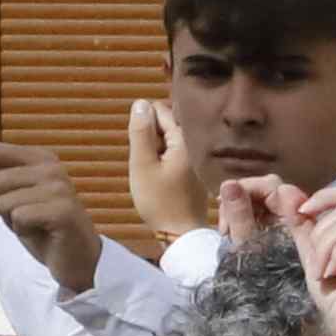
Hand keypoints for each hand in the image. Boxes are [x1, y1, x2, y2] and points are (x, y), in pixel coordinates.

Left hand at [0, 135, 98, 292]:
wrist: (76, 257)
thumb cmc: (42, 225)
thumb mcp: (12, 194)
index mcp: (40, 158)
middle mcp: (52, 168)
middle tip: (22, 214)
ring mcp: (59, 189)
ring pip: (2, 201)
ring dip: (11, 219)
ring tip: (32, 223)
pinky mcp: (62, 211)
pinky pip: (19, 217)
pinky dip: (22, 231)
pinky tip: (40, 232)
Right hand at [119, 91, 203, 241]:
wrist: (179, 232)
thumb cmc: (159, 200)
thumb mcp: (142, 164)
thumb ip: (141, 132)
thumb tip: (140, 103)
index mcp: (185, 141)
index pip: (161, 111)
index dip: (143, 125)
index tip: (142, 148)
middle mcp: (195, 146)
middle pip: (165, 125)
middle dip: (149, 138)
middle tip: (147, 163)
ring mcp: (195, 158)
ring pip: (166, 141)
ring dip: (154, 151)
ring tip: (153, 173)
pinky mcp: (192, 170)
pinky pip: (171, 155)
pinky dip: (161, 162)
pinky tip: (159, 179)